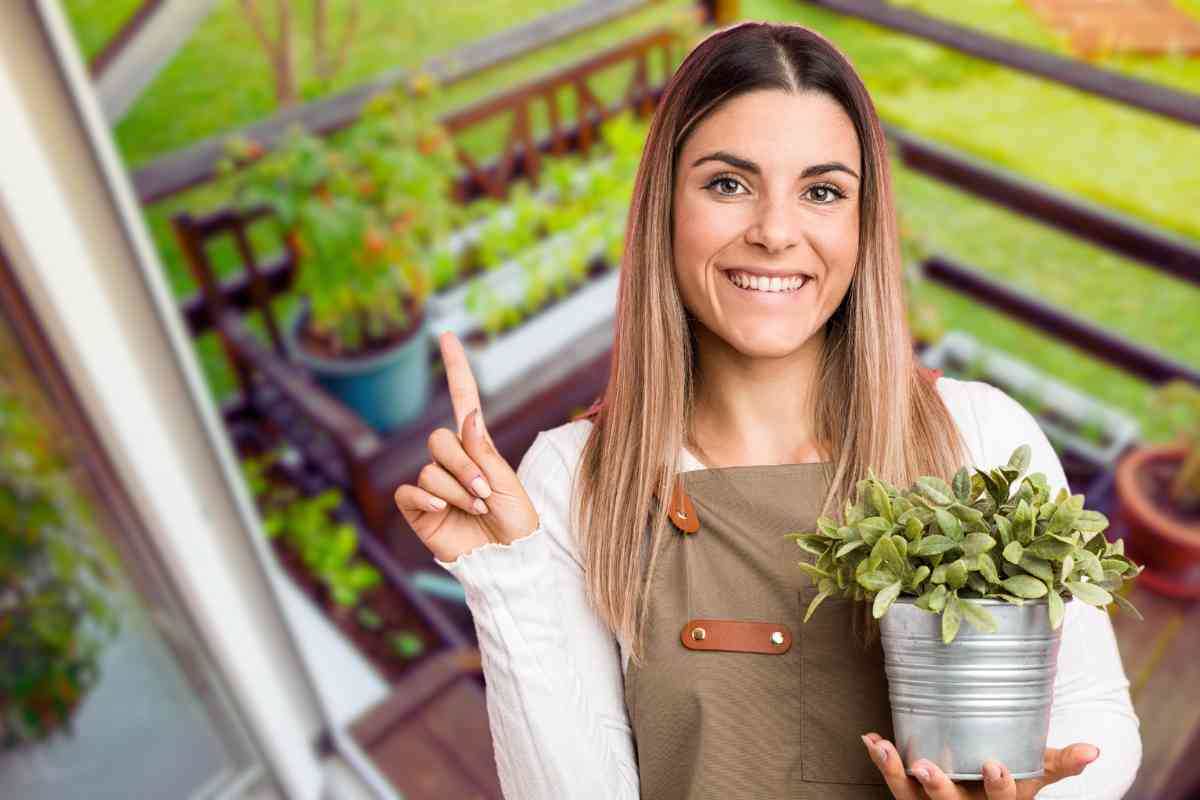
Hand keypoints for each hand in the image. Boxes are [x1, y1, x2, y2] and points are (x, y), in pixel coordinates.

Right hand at [393, 331, 539, 563]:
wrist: (507, 562)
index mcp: (479, 448)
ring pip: (431, 467)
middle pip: (441, 439)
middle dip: (465, 466)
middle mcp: (453, 462)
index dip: (455, 368)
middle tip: (484, 493)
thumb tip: (467, 414)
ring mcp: (434, 484)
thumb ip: (484, 451)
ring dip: (457, 489)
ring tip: (476, 509)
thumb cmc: (516, 523)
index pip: (462, 399)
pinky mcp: (419, 508)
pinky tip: (442, 508)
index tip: (446, 335)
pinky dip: (428, 497)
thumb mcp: (508, 483)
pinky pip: (412, 490)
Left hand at [861, 732, 1099, 798]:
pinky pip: (893, 783)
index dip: (998, 787)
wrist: (985, 792)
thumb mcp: (1037, 774)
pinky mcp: (911, 795)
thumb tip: (1095, 749)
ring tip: (883, 748)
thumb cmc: (1013, 777)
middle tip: (925, 767)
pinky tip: (871, 740)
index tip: (992, 764)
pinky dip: (881, 762)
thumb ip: (1061, 762)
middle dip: (937, 789)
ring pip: (911, 798)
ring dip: (894, 773)